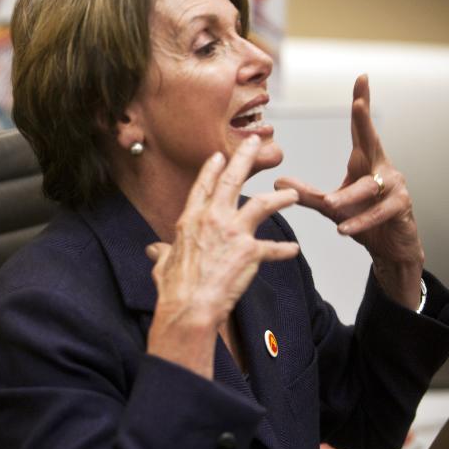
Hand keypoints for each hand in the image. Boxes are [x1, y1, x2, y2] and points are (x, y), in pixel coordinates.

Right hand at [144, 135, 299, 378]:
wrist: (190, 306)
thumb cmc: (174, 288)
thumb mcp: (163, 264)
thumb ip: (162, 253)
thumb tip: (155, 251)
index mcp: (190, 219)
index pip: (203, 186)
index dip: (213, 168)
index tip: (221, 155)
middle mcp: (212, 218)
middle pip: (232, 180)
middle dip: (245, 157)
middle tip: (254, 142)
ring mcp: (233, 232)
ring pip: (262, 204)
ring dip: (280, 198)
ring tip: (292, 195)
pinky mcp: (250, 251)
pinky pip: (273, 248)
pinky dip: (283, 250)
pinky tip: (292, 250)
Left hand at [274, 75, 424, 307]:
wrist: (390, 248)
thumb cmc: (362, 220)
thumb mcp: (330, 206)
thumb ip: (307, 194)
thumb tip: (278, 182)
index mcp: (365, 162)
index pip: (361, 129)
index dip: (362, 103)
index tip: (361, 78)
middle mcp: (382, 169)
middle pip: (372, 140)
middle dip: (364, 122)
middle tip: (357, 104)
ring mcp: (395, 188)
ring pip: (369, 187)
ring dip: (349, 196)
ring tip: (331, 204)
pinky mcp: (401, 209)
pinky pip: (378, 212)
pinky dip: (360, 221)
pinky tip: (345, 229)